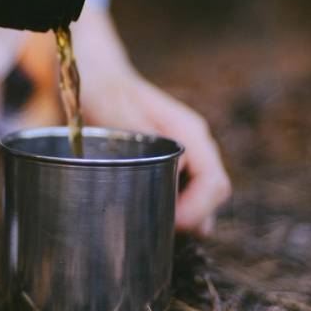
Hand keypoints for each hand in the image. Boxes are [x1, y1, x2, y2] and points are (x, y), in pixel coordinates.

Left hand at [73, 7, 231, 234]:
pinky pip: (184, 193)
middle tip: (157, 232)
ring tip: (152, 229)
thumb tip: (171, 182)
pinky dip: (173, 210)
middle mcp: (195, 145)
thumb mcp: (118, 117)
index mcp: (190, 133)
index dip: (197, 211)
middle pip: (213, 195)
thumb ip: (144, 146)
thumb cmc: (104, 93)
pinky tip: (148, 218)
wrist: (97, 78)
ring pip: (202, 198)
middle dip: (192, 220)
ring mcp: (186, 154)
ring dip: (184, 218)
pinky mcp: (172, 163)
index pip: (214, 183)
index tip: (169, 224)